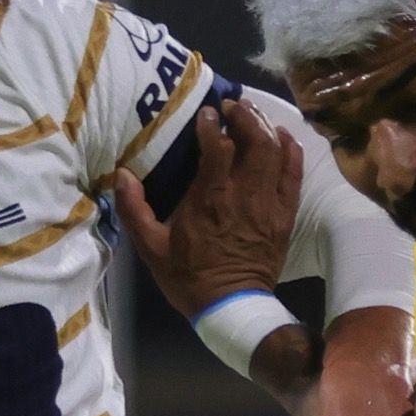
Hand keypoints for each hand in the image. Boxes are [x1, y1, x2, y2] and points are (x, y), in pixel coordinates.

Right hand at [114, 100, 302, 319]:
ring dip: (266, 127)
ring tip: (253, 116)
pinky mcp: (285, 215)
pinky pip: (294, 174)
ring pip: (276, 152)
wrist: (231, 308)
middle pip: (255, 141)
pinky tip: (282, 137)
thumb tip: (121, 175)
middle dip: (245, 116)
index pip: (217, 147)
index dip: (212, 124)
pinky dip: (291, 150)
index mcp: (210, 200)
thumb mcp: (151, 248)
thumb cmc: (189, 277)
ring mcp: (269, 205)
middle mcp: (243, 196)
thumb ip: (134, 209)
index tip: (206, 114)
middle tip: (232, 107)